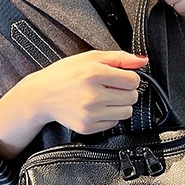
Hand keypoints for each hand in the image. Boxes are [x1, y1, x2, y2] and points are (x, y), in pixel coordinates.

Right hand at [17, 50, 148, 135]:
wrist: (41, 95)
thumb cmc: (65, 74)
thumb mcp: (90, 57)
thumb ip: (119, 58)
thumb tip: (143, 60)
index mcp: (94, 73)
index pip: (133, 80)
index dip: (130, 78)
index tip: (121, 78)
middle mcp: (93, 94)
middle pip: (132, 97)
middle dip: (126, 92)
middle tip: (112, 88)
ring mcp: (90, 113)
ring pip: (126, 112)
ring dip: (120, 105)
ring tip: (106, 98)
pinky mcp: (87, 127)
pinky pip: (113, 124)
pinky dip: (109, 116)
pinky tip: (97, 108)